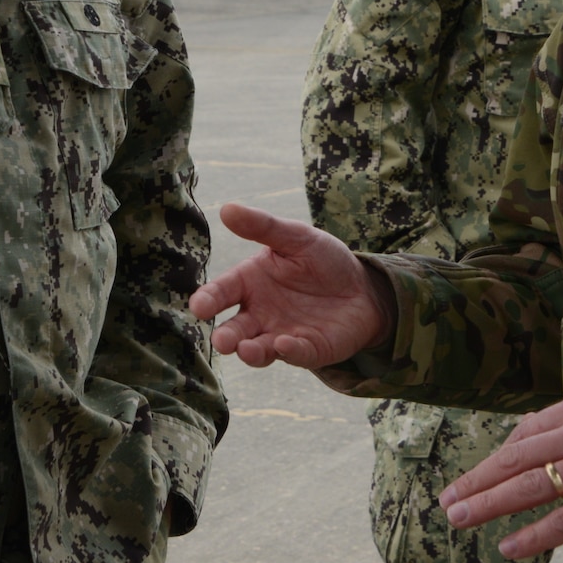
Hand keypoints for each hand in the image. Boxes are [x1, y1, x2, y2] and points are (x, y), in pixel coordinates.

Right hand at [188, 203, 392, 368]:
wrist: (363, 287)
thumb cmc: (323, 260)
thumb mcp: (296, 237)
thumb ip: (263, 227)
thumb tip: (227, 208)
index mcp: (250, 283)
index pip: (222, 292)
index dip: (209, 300)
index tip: (199, 307)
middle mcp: (259, 313)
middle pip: (235, 329)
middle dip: (226, 337)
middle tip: (221, 341)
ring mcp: (281, 334)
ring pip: (259, 349)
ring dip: (251, 352)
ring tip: (245, 350)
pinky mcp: (308, 350)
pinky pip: (295, 354)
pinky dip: (289, 352)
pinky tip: (284, 344)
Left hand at [440, 391, 562, 557]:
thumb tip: (539, 441)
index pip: (525, 433)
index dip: (495, 459)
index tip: (476, 477)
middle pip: (516, 458)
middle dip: (477, 480)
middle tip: (447, 499)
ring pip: (529, 487)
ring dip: (488, 505)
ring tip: (459, 519)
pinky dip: (531, 536)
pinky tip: (508, 547)